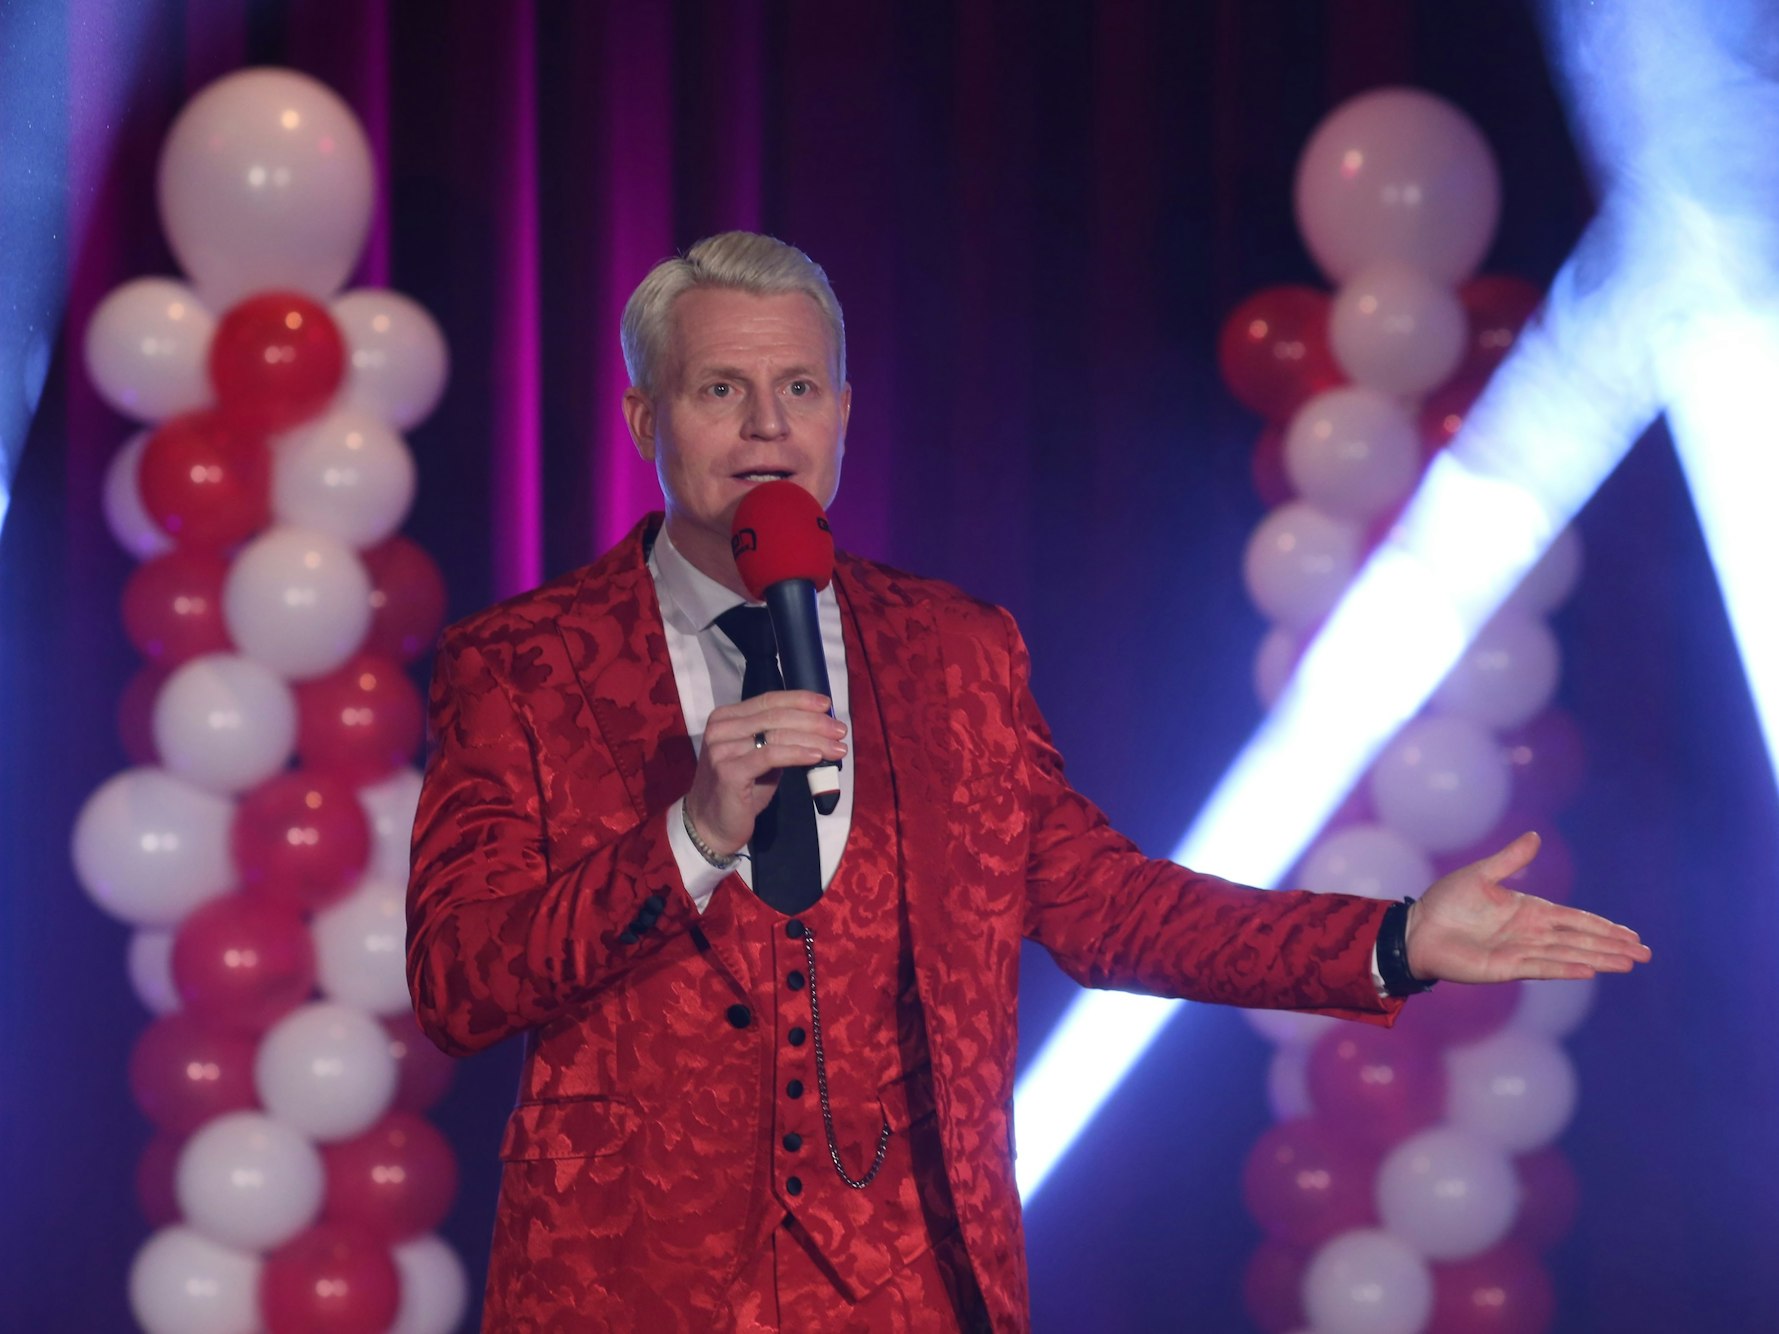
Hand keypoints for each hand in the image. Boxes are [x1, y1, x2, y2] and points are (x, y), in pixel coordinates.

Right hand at [684, 690, 846, 856]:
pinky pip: (770, 756)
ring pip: (776, 734)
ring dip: (813, 739)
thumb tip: (819, 728)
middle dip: (814, 722)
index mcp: (726, 718)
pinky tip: (817, 757)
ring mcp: (722, 749)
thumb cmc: (741, 792)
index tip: (828, 705)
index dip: (800, 700)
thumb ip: (780, 740)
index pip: (768, 701)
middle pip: (776, 716)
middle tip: (841, 730)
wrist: (711, 827)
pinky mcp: (728, 771)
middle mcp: (720, 728)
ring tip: (838, 747)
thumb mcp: (761, 759)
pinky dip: (797, 754)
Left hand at [1406, 831, 1651, 983]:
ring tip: (1629, 963)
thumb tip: (1535, 836)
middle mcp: (1531, 934)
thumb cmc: (1445, 902)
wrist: (1417, 929)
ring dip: (1599, 958)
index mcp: (1529, 911)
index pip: (1576, 920)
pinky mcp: (1506, 967)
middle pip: (1581, 940)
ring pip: (1569, 955)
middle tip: (1645, 954)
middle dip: (1613, 946)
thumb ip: (1510, 860)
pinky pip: (1542, 967)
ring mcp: (1521, 952)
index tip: (1632, 934)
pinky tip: (1589, 970)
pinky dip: (1566, 968)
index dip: (1604, 927)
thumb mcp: (1480, 875)